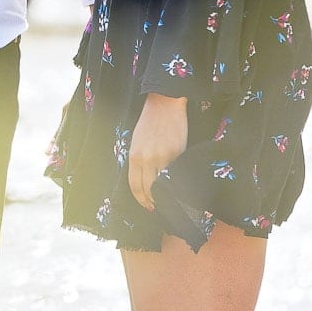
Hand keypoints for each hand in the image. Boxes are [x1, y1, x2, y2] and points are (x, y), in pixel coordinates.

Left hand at [127, 93, 186, 210]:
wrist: (165, 103)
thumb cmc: (150, 122)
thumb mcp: (137, 142)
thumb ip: (139, 161)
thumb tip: (146, 181)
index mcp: (134, 155)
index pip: (135, 185)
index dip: (141, 199)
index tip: (146, 205)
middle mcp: (147, 159)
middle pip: (148, 189)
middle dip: (152, 200)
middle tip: (156, 206)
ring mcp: (163, 157)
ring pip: (162, 184)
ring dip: (164, 194)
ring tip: (167, 198)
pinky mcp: (177, 153)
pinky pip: (175, 173)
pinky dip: (175, 181)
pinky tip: (176, 185)